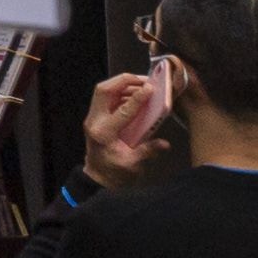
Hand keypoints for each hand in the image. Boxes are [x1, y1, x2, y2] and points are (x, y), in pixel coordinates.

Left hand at [79, 61, 177, 186]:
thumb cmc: (115, 173)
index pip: (121, 110)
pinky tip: (135, 94)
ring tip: (143, 84)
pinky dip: (119, 91)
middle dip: (123, 81)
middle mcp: (94, 121)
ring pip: (102, 91)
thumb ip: (148, 151)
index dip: (137, 98)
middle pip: (103, 91)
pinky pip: (105, 97)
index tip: (150, 89)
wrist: (97, 177)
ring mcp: (92, 117)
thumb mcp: (133, 165)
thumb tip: (165, 144)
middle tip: (145, 80)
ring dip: (121, 84)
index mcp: (104, 133)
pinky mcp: (95, 116)